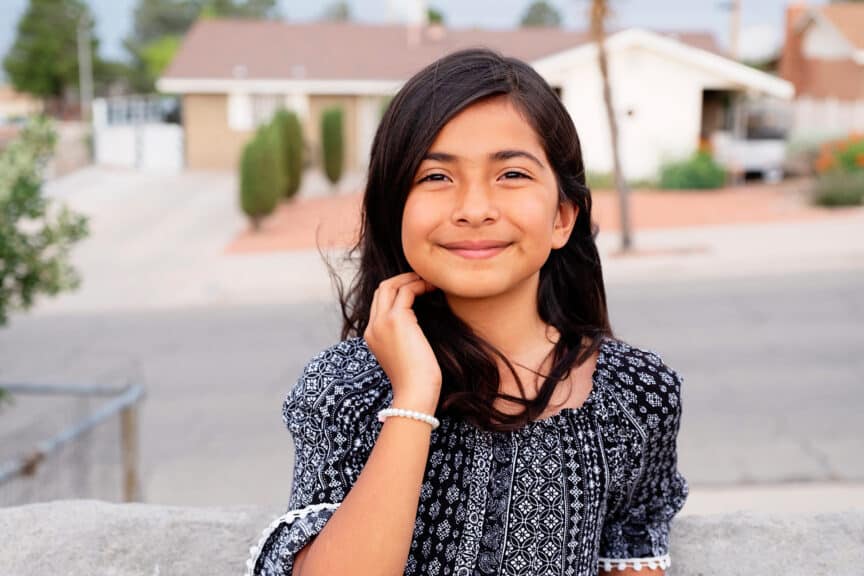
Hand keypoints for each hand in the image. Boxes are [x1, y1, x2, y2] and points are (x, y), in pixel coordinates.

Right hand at [364, 272, 440, 412]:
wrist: (414, 392)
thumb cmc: (416, 379)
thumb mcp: (404, 354)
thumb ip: (404, 336)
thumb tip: (419, 323)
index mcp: (372, 335)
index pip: (380, 302)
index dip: (398, 291)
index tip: (418, 289)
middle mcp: (372, 326)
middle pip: (382, 289)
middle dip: (403, 280)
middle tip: (424, 279)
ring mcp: (381, 322)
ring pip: (390, 286)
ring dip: (411, 279)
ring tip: (430, 281)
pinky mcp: (396, 320)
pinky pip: (405, 291)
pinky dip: (419, 285)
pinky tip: (432, 288)